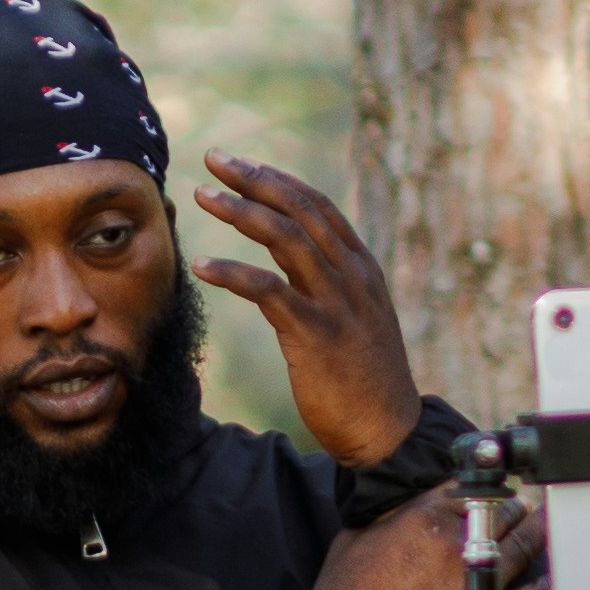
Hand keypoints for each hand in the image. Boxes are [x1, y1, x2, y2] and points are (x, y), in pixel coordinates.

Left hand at [197, 153, 422, 469]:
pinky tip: (202, 265)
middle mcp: (351, 276)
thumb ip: (332, 283)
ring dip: (240, 212)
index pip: (318, 207)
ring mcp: (336, 303)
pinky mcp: (316, 334)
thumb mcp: (357, 319)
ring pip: (284, 238)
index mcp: (361, 268)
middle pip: (299, 209)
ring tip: (203, 196)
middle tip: (213, 158)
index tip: (240, 165)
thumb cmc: (365, 380)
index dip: (277, 180)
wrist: (388, 431)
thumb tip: (299, 258)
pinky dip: (233, 272)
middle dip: (254, 179)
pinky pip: (268, 291)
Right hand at [281, 483, 545, 589]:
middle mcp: (456, 543)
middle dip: (515, 506)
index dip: (483, 487)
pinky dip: (546, 587)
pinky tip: (551, 580)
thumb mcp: (357, 537)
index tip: (491, 489)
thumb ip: (393, 515)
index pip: (468, 489)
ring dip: (538, 532)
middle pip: (503, 512)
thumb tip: (411, 506)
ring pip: (524, 546)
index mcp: (424, 518)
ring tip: (544, 526)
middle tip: (524, 506)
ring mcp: (478, 581)